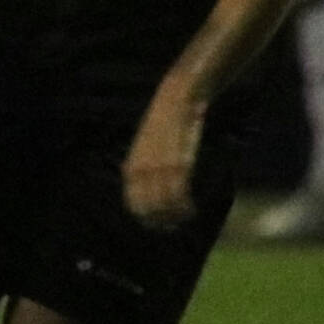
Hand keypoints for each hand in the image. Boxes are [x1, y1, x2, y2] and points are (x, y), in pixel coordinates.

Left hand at [122, 87, 204, 228]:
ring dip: (175, 216)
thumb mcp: (145, 143)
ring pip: (164, 204)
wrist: (178, 97)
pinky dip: (184, 206)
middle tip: (175, 226)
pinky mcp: (178, 162)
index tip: (158, 226)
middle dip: (161, 222)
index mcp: (132, 165)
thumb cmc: (165, 121)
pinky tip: (191, 210)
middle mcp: (142, 169)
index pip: (132, 202)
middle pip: (147, 208)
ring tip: (185, 219)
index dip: (144, 218)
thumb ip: (142, 162)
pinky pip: (179, 193)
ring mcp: (159, 166)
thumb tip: (138, 179)